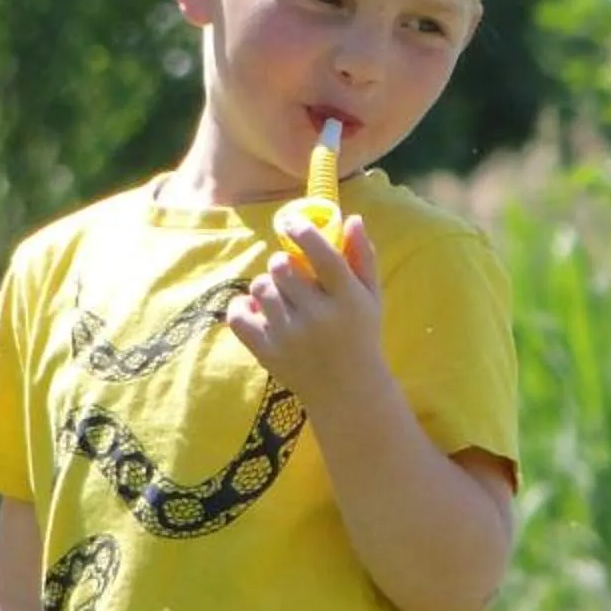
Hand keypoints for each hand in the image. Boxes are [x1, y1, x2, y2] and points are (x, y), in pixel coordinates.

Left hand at [230, 213, 387, 414]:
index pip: (322, 255)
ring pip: (261, 287)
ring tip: (281, 298)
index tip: (290, 223)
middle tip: (291, 274)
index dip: (302, 232)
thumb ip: (362, 257)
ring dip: (268, 286)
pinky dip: (242, 307)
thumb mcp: (371, 298)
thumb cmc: (361, 336)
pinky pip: (239, 317)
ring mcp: (290, 336)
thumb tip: (352, 218)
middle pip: (282, 267)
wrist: (348, 392)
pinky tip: (256, 309)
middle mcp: (318, 317)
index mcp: (348, 299)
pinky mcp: (268, 352)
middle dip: (283, 264)